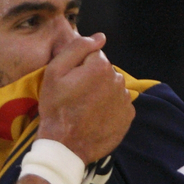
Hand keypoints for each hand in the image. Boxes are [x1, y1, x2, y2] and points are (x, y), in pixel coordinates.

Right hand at [38, 32, 134, 164]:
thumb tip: (100, 37)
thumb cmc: (56, 108)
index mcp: (100, 66)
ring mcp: (125, 99)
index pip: (94, 55)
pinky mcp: (128, 116)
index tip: (72, 81)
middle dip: (93, 78)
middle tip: (77, 96)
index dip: (80, 66)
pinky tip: (97, 117)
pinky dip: (110, 108)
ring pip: (113, 87)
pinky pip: (120, 104)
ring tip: (86, 108)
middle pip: (105, 71)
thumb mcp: (54, 72)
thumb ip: (77, 48)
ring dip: (103, 93)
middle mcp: (118, 80)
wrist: (66, 146)